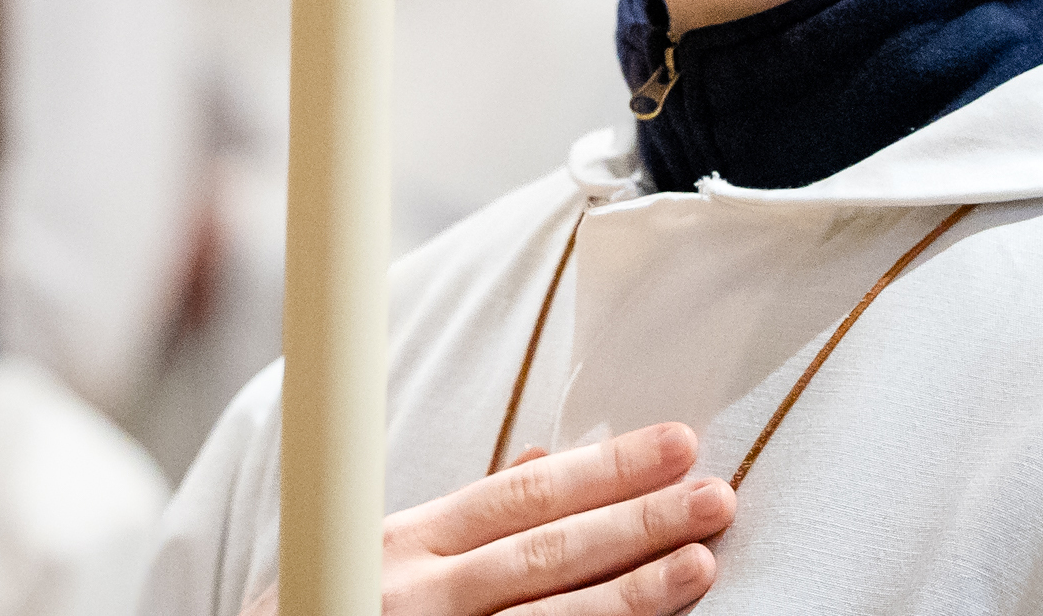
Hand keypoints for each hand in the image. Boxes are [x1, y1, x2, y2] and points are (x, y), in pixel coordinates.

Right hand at [242, 421, 732, 615]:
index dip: (601, 469)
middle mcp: (416, 597)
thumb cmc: (327, 611)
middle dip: (636, 521)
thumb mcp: (369, 554)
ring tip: (700, 563)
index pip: (520, 496)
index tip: (675, 443)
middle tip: (716, 493)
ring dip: (629, 596)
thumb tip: (546, 465)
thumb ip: (455, 521)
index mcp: (402, 543)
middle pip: (544, 554)